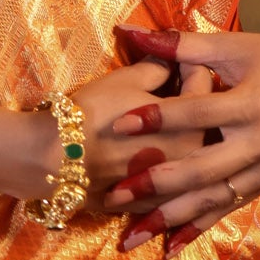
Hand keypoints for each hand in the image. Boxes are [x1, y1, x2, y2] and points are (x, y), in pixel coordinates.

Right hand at [9, 58, 205, 213]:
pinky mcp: (157, 204)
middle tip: (167, 84)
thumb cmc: (94, 112)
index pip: (203, 81)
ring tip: (158, 118)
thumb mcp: (127, 79)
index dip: (188, 61)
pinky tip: (147, 151)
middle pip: (202, 119)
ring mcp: (177, 186)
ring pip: (188, 153)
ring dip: (179, 133)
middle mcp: (194, 158)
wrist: (57, 158)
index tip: (173, 56)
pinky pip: (171, 181)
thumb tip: (171, 58)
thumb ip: (159, 67)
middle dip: (188, 99)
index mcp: (193, 124)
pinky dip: (165, 166)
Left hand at [102, 6, 259, 255]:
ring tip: (133, 234)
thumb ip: (182, 46)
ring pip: (214, 198)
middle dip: (157, 185)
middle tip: (116, 195)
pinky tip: (170, 246)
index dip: (158, 118)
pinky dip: (200, 226)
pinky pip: (230, 207)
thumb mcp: (233, 45)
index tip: (118, 124)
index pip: (198, 113)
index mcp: (253, 103)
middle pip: (203, 169)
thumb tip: (131, 32)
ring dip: (173, 217)